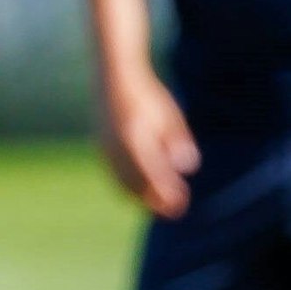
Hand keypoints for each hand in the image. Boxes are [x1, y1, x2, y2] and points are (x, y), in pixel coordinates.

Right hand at [99, 73, 199, 218]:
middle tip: (175, 211)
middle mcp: (117, 149)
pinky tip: (141, 193)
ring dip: (142, 198)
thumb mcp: (169, 116)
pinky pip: (114, 177)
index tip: (182, 205)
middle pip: (137, 185)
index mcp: (135, 139)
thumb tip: (189, 168)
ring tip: (161, 205)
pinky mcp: (101, 149)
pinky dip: (128, 189)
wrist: (114, 78)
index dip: (167, 194)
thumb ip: (177, 142)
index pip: (153, 176)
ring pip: (123, 184)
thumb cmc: (147, 96)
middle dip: (156, 201)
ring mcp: (105, 150)